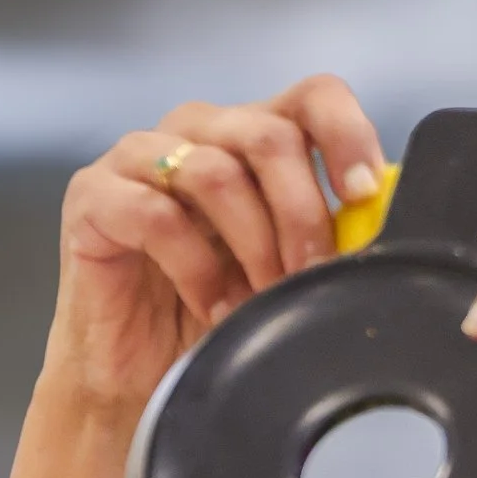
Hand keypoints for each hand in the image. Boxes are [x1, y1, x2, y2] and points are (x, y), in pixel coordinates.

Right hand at [44, 74, 385, 417]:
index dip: (346, 134)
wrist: (141, 380)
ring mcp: (138, 157)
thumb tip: (383, 220)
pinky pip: (156, 214)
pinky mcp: (93, 196)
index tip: (363, 195)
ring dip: (253, 247)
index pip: (312, 96)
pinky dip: (197, 270)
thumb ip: (329, 231)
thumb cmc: (217, 318)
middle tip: (312, 276)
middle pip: (269, 135)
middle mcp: (197, 131)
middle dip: (302, 214)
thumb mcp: (289, 268)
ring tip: (259, 302)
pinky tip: (212, 307)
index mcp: (251, 135)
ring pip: (217, 173)